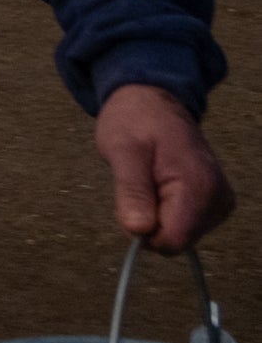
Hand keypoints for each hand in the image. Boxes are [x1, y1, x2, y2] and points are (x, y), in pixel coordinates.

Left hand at [97, 82, 234, 252]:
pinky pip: (185, 224)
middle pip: (177, 240)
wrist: (153, 102)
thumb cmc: (135, 121)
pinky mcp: (215, 203)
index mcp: (199, 187)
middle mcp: (219, 199)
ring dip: (157, 214)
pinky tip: (162, 184)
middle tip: (140, 183)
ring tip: (151, 178)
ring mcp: (220, 202)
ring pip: (180, 235)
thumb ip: (132, 192)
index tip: (131, 204)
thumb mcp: (122, 151)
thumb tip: (138, 231)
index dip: (144, 231)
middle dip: (150, 221)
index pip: (174, 241)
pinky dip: (166, 210)